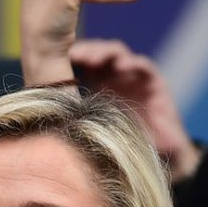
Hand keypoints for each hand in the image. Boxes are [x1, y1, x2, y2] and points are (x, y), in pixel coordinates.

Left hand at [69, 39, 201, 180]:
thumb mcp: (94, 129)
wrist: (161, 155)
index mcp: (96, 85)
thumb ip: (76, 116)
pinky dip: (132, 63)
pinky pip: (142, 66)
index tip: (55, 59)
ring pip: (117, 54)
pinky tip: (121, 66)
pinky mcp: (153, 81)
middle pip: (96, 54)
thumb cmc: (123, 145)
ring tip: (93, 59)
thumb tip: (46, 112)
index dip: (70, 58)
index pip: (81, 63)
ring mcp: (133, 77)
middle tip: (73, 54)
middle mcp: (114, 77)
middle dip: (85, 52)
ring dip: (104, 53)